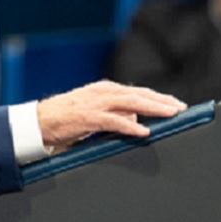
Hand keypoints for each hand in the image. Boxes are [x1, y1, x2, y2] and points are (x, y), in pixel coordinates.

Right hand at [36, 80, 186, 147]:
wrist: (39, 120)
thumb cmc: (67, 117)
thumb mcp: (95, 112)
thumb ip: (116, 114)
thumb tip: (135, 120)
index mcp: (106, 89)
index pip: (138, 92)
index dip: (159, 97)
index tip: (176, 104)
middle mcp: (104, 92)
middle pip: (139, 95)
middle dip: (162, 101)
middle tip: (181, 108)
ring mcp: (96, 103)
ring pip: (131, 104)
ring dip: (153, 109)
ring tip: (171, 114)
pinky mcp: (88, 117)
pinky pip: (114, 121)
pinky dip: (130, 126)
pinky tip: (144, 131)